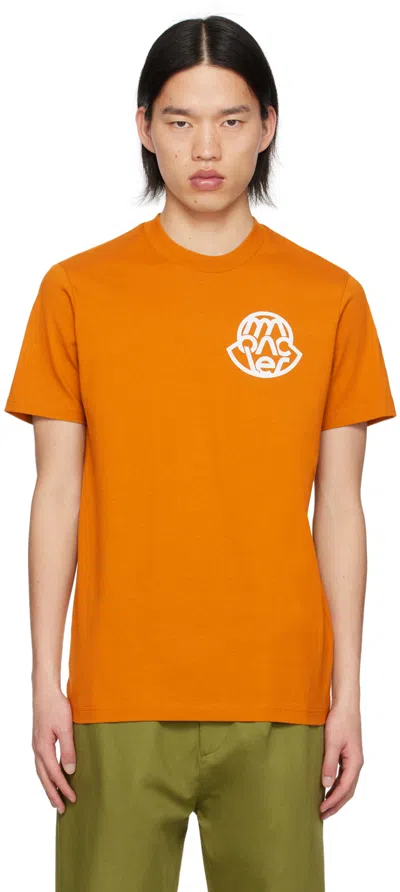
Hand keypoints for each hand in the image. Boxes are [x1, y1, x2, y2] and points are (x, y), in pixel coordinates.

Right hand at [32, 685, 76, 814]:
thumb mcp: (66, 728)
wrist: (45, 691)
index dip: (63, 788)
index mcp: (43, 748)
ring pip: (41, 772)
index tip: (72, 799)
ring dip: (48, 786)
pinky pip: (41, 763)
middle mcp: (37, 749)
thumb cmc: (56, 707)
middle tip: (61, 809)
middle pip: (44, 778)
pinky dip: (46, 774)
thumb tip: (70, 770)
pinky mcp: (39, 741)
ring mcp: (37, 745)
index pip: (54, 774)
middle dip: (52, 794)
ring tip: (55, 798)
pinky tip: (52, 776)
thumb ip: (68, 750)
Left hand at [320, 701, 363, 818]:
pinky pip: (343, 776)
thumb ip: (329, 764)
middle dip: (336, 804)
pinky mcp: (348, 756)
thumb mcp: (331, 742)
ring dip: (336, 797)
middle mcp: (356, 764)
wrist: (345, 705)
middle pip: (348, 791)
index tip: (321, 810)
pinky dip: (336, 786)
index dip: (332, 801)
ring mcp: (353, 760)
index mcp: (354, 763)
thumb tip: (325, 785)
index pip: (344, 789)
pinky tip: (327, 788)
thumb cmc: (339, 721)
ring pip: (346, 785)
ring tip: (324, 806)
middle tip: (322, 815)